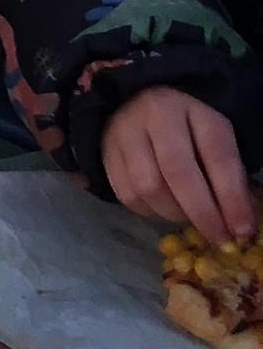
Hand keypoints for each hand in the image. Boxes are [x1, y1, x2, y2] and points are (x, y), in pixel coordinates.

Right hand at [103, 87, 253, 241]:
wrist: (136, 108)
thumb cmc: (187, 131)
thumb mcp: (215, 142)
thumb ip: (230, 177)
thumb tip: (240, 223)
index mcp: (195, 111)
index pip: (217, 155)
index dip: (232, 196)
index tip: (242, 230)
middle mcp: (156, 116)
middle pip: (178, 171)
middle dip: (202, 212)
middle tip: (219, 239)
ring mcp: (125, 133)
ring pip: (148, 187)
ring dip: (174, 213)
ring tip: (188, 217)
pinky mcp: (106, 153)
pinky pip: (127, 196)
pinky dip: (150, 212)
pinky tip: (164, 208)